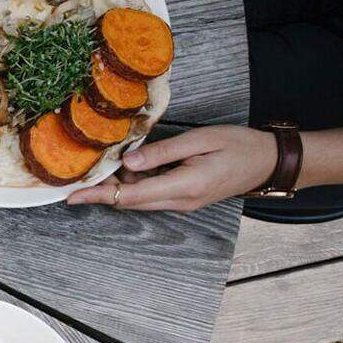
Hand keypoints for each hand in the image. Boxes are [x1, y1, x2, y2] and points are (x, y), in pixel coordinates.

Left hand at [66, 126, 277, 211]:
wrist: (269, 162)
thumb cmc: (239, 146)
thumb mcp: (200, 140)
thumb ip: (162, 152)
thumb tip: (127, 164)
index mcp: (183, 187)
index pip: (131, 196)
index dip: (99, 196)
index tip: (73, 197)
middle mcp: (179, 201)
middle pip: (130, 201)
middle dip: (102, 191)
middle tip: (77, 177)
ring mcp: (182, 202)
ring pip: (139, 199)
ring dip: (118, 186)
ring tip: (99, 167)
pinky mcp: (184, 197)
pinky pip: (152, 194)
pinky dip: (134, 183)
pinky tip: (126, 166)